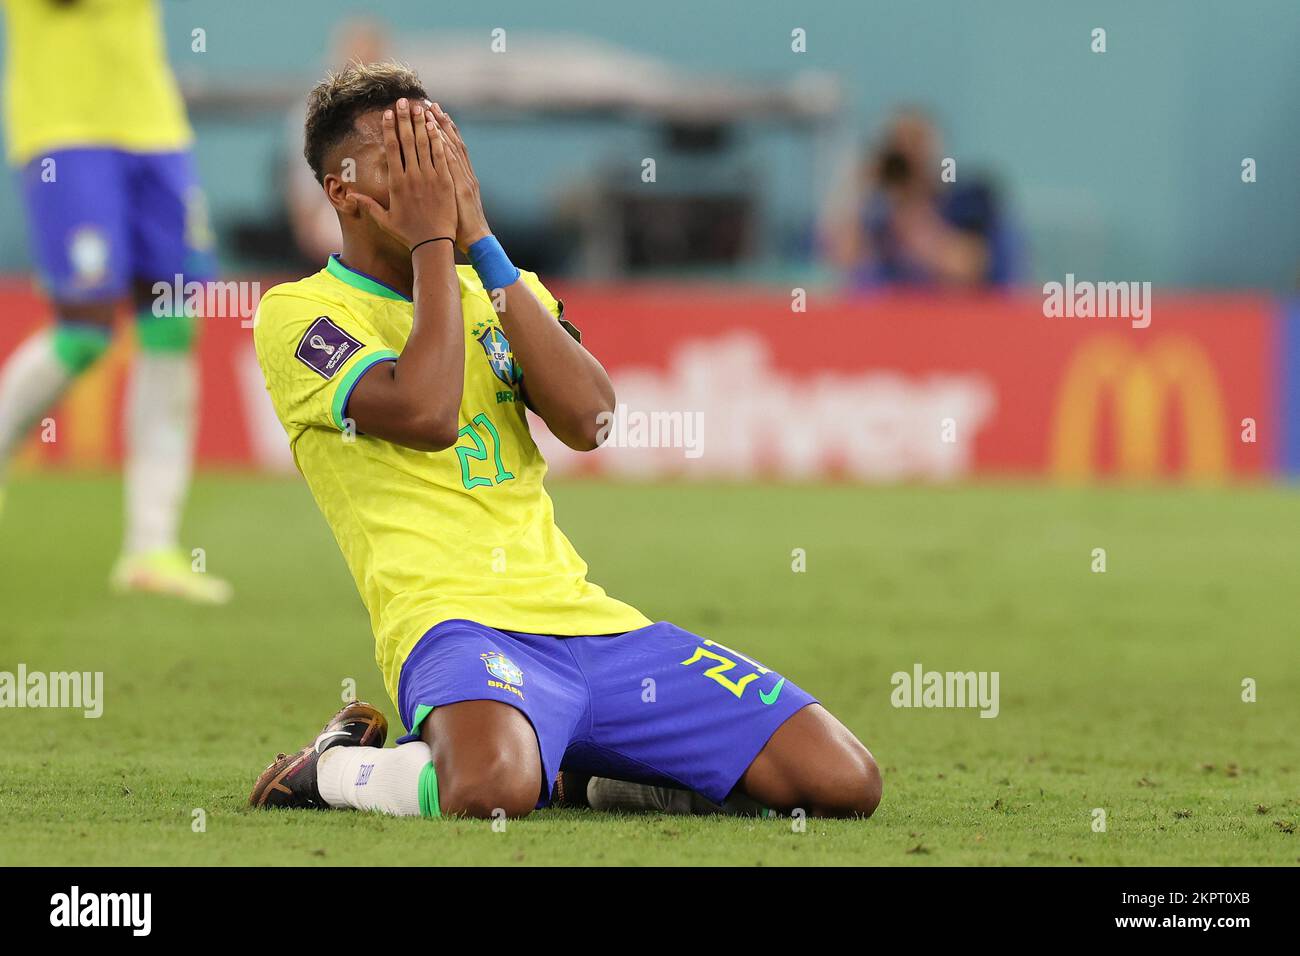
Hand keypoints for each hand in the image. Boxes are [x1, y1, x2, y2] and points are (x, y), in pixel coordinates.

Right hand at [354, 98, 456, 249]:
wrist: (433, 245)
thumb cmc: (409, 234)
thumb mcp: (385, 220)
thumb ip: (368, 205)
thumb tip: (350, 195)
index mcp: (396, 183)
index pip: (392, 149)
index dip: (390, 129)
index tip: (388, 113)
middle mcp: (412, 177)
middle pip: (407, 141)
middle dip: (404, 119)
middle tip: (402, 101)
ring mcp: (430, 178)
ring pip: (424, 145)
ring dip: (421, 123)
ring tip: (419, 106)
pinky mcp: (446, 182)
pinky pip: (441, 155)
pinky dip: (438, 139)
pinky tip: (435, 125)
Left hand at [426, 102, 490, 251]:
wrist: (475, 238)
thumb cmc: (461, 226)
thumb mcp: (455, 204)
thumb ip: (447, 189)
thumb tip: (434, 179)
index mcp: (462, 177)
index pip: (451, 147)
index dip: (443, 129)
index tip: (433, 113)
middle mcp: (463, 173)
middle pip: (450, 141)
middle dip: (439, 122)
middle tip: (428, 103)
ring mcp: (461, 178)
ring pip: (450, 147)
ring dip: (439, 128)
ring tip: (429, 111)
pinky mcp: (459, 187)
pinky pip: (450, 163)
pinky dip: (444, 146)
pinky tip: (436, 133)